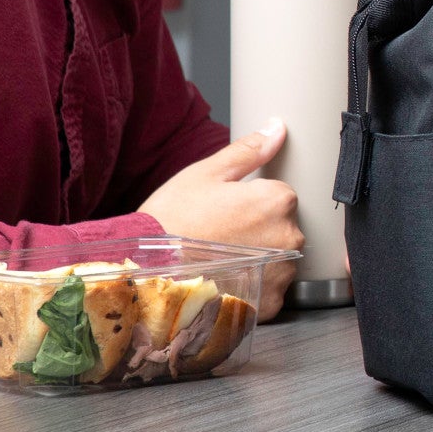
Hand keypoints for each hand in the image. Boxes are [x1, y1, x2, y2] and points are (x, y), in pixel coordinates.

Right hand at [140, 120, 302, 320]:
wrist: (143, 274)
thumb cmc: (171, 221)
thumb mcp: (206, 175)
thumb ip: (249, 151)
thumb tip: (278, 128)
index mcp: (277, 200)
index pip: (281, 195)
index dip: (252, 201)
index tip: (228, 211)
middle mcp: (289, 237)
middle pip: (283, 226)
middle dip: (259, 229)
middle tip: (220, 235)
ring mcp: (281, 272)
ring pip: (279, 258)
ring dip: (259, 259)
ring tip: (220, 260)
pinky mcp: (270, 303)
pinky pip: (270, 289)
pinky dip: (252, 286)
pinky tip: (225, 280)